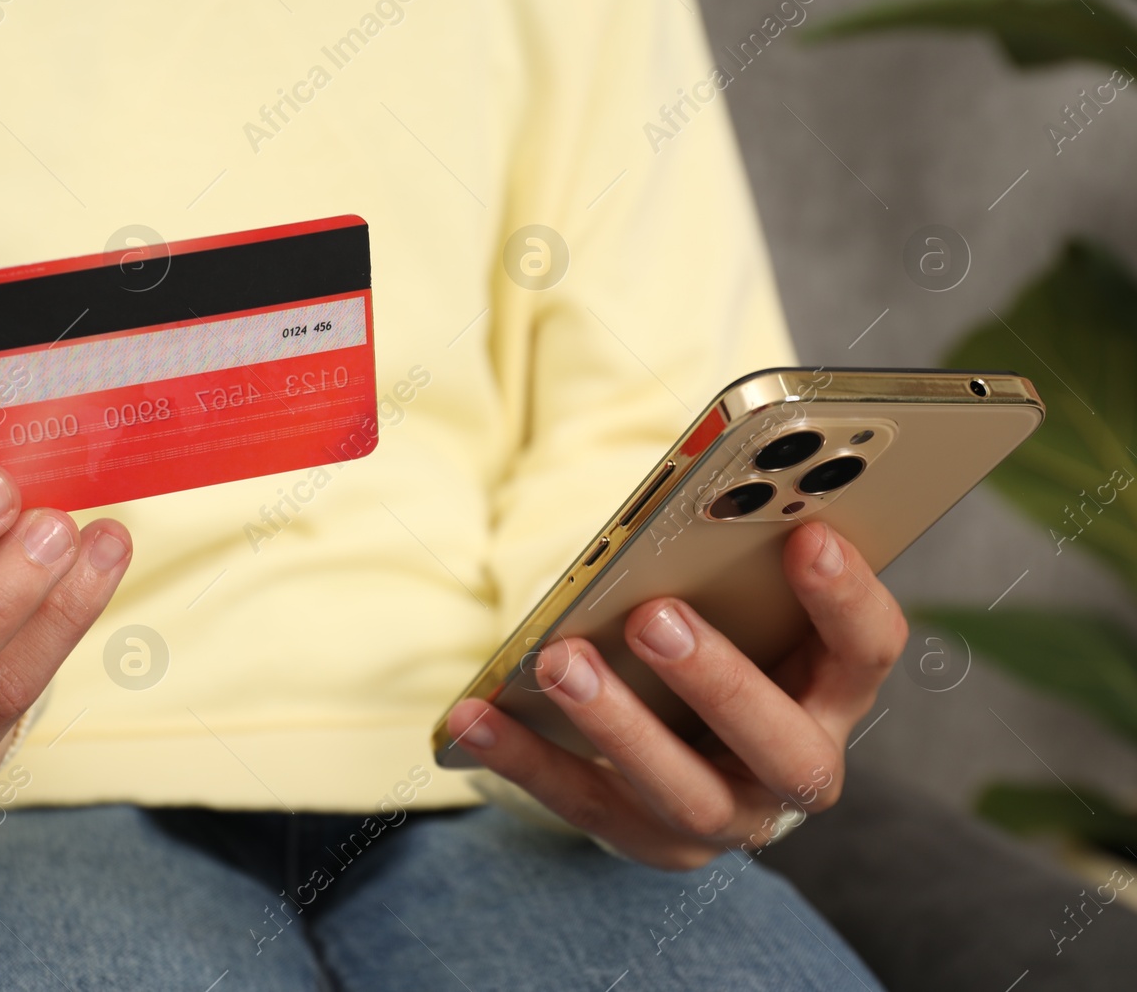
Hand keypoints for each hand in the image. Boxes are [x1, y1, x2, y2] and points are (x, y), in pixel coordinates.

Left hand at [444, 522, 905, 867]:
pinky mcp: (653, 842)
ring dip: (615, 724)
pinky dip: (525, 758)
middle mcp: (797, 767)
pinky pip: (586, 804)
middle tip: (654, 616)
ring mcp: (728, 817)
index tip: (807, 533)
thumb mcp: (745, 602)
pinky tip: (474, 715)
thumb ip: (738, 565)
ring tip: (556, 661)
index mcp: (835, 689)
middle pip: (781, 744)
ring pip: (682, 791)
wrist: (694, 746)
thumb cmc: (725, 640)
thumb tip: (700, 499)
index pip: (868, 649)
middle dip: (720, 680)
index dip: (847, 597)